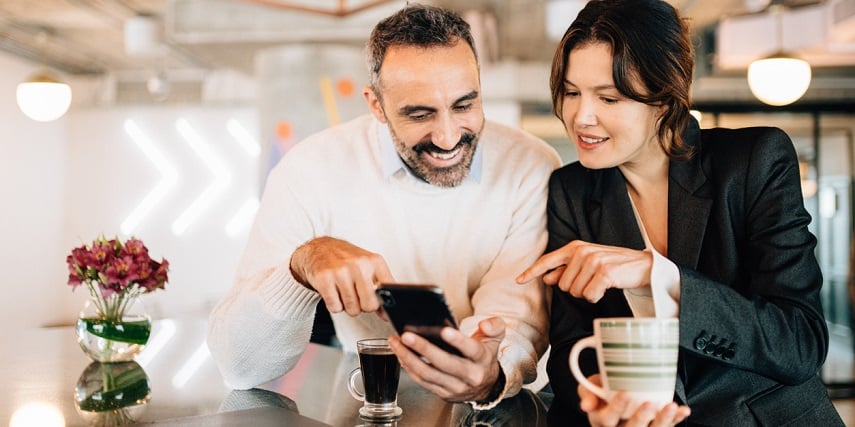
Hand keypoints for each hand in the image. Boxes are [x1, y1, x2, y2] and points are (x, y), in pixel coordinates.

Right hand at [289, 236, 393, 314]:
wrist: (321, 248)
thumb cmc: (347, 260)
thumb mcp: (369, 268)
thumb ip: (380, 290)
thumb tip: (387, 315)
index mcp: (375, 261)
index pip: (387, 292)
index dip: (382, 303)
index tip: (375, 301)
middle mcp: (359, 264)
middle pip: (370, 305)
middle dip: (363, 306)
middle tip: (356, 295)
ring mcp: (341, 271)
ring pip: (352, 309)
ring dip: (347, 305)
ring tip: (343, 290)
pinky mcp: (324, 278)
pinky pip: (335, 307)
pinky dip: (334, 304)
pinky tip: (333, 291)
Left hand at [388, 317, 504, 401]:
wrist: (485, 385)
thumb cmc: (484, 357)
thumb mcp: (494, 338)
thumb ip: (494, 326)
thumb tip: (484, 323)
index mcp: (482, 360)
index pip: (472, 349)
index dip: (458, 341)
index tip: (444, 331)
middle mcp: (470, 376)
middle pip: (444, 363)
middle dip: (424, 349)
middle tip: (407, 336)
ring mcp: (455, 387)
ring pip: (429, 374)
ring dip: (409, 358)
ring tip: (396, 343)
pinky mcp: (443, 393)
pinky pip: (423, 382)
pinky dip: (409, 368)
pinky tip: (401, 355)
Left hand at [515, 240, 651, 302]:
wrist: (642, 265)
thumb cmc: (613, 266)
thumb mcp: (588, 264)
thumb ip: (567, 269)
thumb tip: (548, 278)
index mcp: (574, 248)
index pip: (547, 261)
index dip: (532, 272)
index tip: (518, 280)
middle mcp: (581, 252)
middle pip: (563, 286)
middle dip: (576, 289)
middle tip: (593, 281)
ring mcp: (593, 261)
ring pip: (575, 292)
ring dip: (587, 293)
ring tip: (601, 283)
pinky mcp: (604, 273)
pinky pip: (589, 296)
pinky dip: (597, 297)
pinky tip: (607, 288)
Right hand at [580, 374, 690, 426]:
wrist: (618, 394)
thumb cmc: (603, 390)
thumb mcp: (591, 387)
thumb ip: (587, 391)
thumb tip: (586, 405)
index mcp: (602, 420)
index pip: (607, 418)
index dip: (616, 408)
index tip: (624, 394)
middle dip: (640, 418)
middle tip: (648, 404)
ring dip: (663, 420)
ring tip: (671, 406)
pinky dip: (675, 419)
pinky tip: (683, 411)